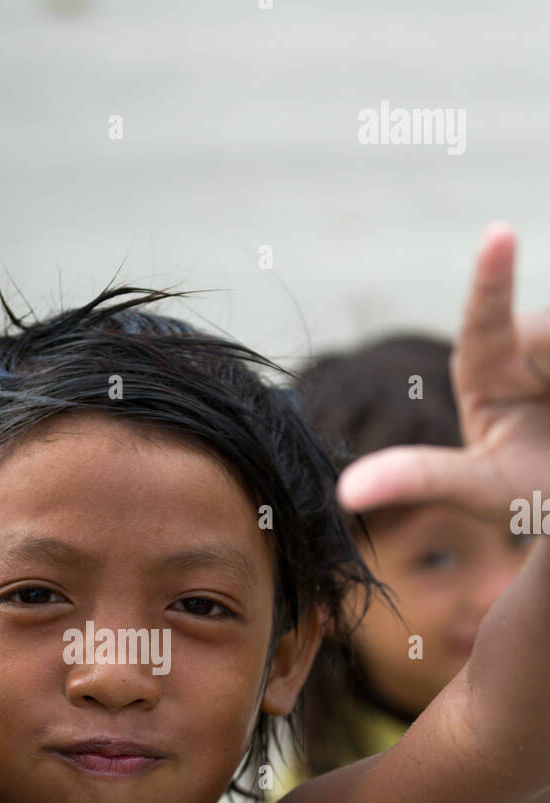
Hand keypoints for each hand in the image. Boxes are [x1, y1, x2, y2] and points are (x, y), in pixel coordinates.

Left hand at [337, 225, 549, 517]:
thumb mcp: (479, 492)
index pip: (486, 320)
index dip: (493, 277)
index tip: (498, 235)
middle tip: (548, 423)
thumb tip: (347, 491)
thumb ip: (426, 479)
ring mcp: (549, 337)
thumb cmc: (525, 493)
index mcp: (484, 365)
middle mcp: (527, 339)